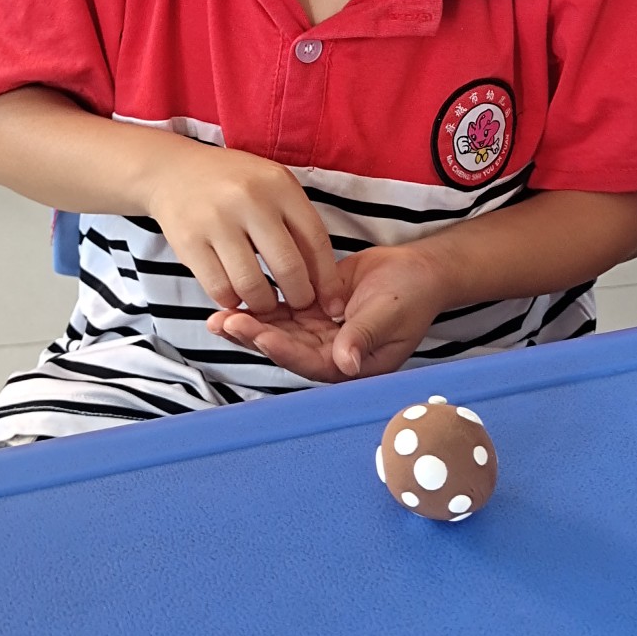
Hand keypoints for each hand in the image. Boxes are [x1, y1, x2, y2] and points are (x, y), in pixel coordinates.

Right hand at [143, 139, 343, 321]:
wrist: (174, 171)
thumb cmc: (235, 184)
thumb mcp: (272, 186)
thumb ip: (297, 222)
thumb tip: (327, 280)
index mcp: (278, 184)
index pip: (315, 240)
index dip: (327, 278)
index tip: (333, 302)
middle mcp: (249, 200)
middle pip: (288, 267)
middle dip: (300, 298)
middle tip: (299, 306)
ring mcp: (216, 221)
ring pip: (252, 285)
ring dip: (264, 304)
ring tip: (266, 303)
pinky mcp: (189, 242)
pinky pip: (219, 289)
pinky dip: (232, 301)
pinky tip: (236, 295)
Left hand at [207, 242, 446, 383]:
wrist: (418, 272)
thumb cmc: (413, 296)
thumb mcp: (390, 314)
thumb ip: (363, 336)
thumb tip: (345, 361)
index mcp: (349, 364)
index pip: (309, 362)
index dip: (283, 349)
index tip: (260, 335)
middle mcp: (329, 353)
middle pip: (285, 348)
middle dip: (254, 337)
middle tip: (225, 323)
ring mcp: (318, 332)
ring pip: (278, 331)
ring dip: (249, 325)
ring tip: (218, 317)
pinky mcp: (311, 311)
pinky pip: (282, 311)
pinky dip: (261, 307)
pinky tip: (235, 300)